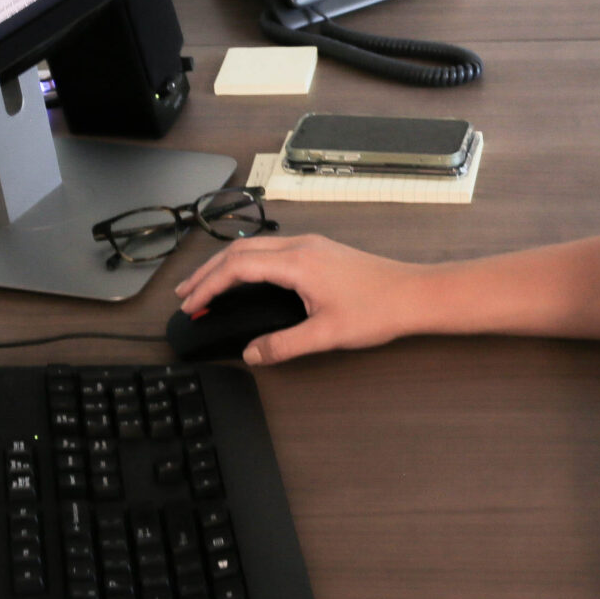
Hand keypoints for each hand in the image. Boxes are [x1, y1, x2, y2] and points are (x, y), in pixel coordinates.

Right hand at [174, 234, 430, 364]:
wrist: (415, 294)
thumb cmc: (378, 310)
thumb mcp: (326, 335)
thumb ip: (284, 345)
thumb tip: (252, 353)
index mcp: (297, 262)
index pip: (237, 267)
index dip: (208, 285)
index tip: (189, 303)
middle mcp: (301, 246)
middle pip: (239, 251)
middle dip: (207, 272)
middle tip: (185, 294)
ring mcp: (311, 245)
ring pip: (255, 247)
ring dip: (226, 265)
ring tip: (206, 285)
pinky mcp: (320, 250)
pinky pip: (271, 249)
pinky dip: (247, 262)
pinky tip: (245, 278)